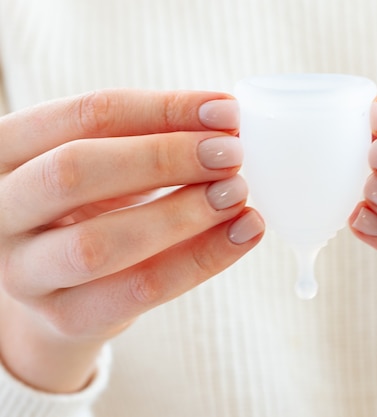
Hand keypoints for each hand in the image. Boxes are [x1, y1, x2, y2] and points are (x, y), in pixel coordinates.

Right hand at [0, 90, 263, 391]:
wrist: (60, 288)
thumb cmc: (90, 210)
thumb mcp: (106, 165)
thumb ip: (150, 143)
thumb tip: (225, 125)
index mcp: (7, 151)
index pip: (84, 115)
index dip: (162, 110)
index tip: (227, 111)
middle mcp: (0, 209)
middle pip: (76, 171)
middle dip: (164, 157)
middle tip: (231, 155)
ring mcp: (23, 272)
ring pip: (100, 242)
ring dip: (182, 214)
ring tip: (238, 194)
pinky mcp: (65, 318)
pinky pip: (139, 290)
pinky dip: (201, 259)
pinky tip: (244, 232)